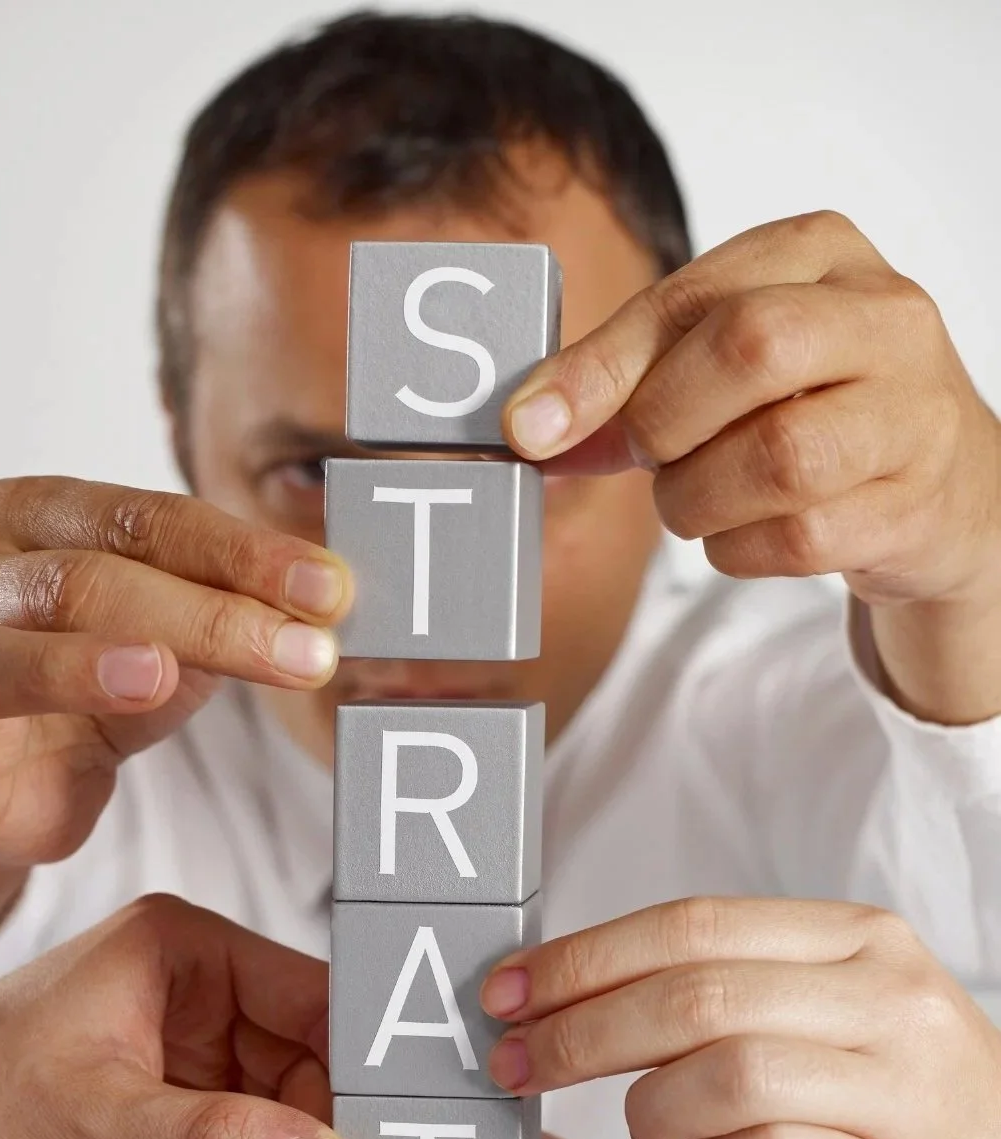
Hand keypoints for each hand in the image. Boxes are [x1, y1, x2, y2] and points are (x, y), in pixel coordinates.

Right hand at [0, 478, 350, 964]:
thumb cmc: (84, 690)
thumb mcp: (169, 646)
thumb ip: (229, 621)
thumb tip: (329, 608)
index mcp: (43, 520)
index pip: (150, 521)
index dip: (243, 554)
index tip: (331, 590)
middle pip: (89, 580)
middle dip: (206, 617)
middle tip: (304, 655)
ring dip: (74, 666)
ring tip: (156, 678)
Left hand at [0, 892, 358, 1138]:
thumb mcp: (99, 1118)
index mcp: (182, 949)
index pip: (312, 996)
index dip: (354, 1066)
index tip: (383, 1135)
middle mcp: (191, 989)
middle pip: (309, 1060)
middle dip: (314, 1135)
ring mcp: (182, 1048)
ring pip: (284, 1108)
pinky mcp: (168, 1101)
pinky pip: (247, 1138)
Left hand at [483, 897, 1000, 1138]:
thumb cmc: (907, 1102)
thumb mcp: (845, 1010)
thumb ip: (735, 985)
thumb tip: (576, 986)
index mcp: (859, 940)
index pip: (691, 925)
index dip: (581, 958)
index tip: (504, 993)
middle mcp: (887, 999)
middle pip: (694, 995)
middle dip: (579, 1032)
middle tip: (513, 1066)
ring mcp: (900, 1089)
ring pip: (725, 1073)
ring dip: (650, 1107)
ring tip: (647, 1129)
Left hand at [502, 210, 1000, 613]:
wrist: (944, 492)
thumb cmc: (818, 409)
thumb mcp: (730, 364)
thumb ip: (635, 382)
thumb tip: (534, 427)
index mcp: (822, 251)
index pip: (692, 295)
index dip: (600, 366)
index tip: (531, 425)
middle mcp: (883, 317)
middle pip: (749, 349)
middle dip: (665, 420)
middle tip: (646, 458)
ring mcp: (912, 412)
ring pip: (777, 455)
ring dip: (699, 497)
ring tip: (695, 500)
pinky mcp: (916, 504)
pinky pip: (799, 537)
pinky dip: (740, 549)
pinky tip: (742, 535)